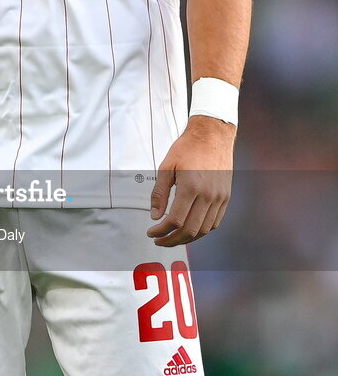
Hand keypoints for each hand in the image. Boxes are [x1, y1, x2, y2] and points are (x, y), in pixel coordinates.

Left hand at [147, 115, 234, 246]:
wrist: (213, 135)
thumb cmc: (187, 148)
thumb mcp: (167, 166)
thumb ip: (159, 193)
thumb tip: (155, 216)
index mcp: (191, 187)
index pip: (175, 221)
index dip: (161, 231)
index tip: (151, 232)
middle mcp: (208, 196)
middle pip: (190, 230)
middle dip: (172, 240)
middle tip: (159, 240)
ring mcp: (220, 198)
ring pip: (204, 230)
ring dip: (187, 239)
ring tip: (172, 237)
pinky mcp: (226, 198)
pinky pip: (214, 222)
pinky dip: (201, 231)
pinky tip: (189, 229)